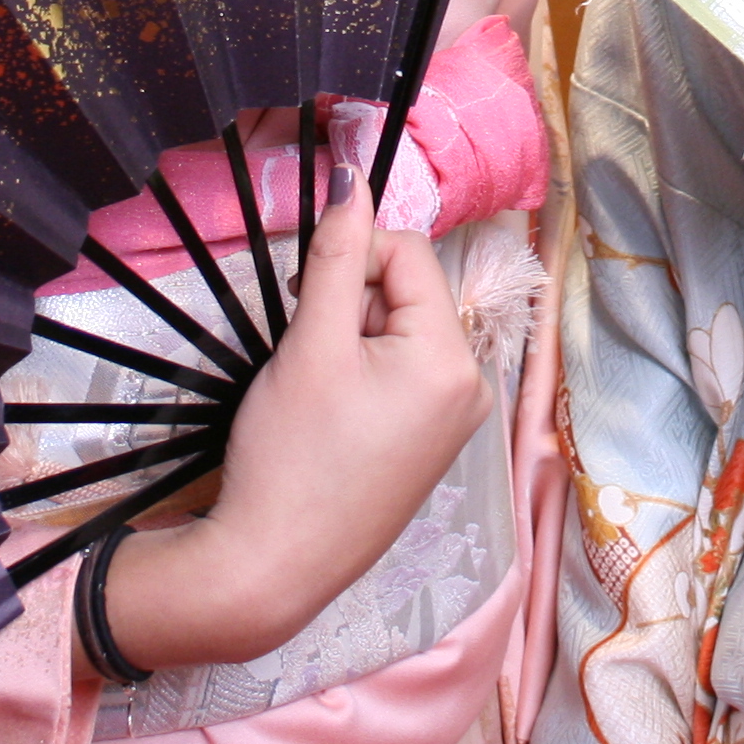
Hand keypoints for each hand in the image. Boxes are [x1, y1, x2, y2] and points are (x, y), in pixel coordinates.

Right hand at [96, 186, 492, 673]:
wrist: (271, 569)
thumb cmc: (291, 458)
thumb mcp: (312, 343)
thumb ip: (338, 253)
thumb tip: (353, 174)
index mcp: (454, 359)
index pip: (411, 253)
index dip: (352, 259)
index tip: (307, 302)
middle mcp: (472, 388)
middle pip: (408, 293)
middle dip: (352, 306)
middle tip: (310, 359)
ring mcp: (453, 423)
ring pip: (398, 333)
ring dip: (351, 340)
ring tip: (316, 394)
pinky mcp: (428, 446)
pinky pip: (399, 376)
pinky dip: (359, 376)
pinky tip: (329, 418)